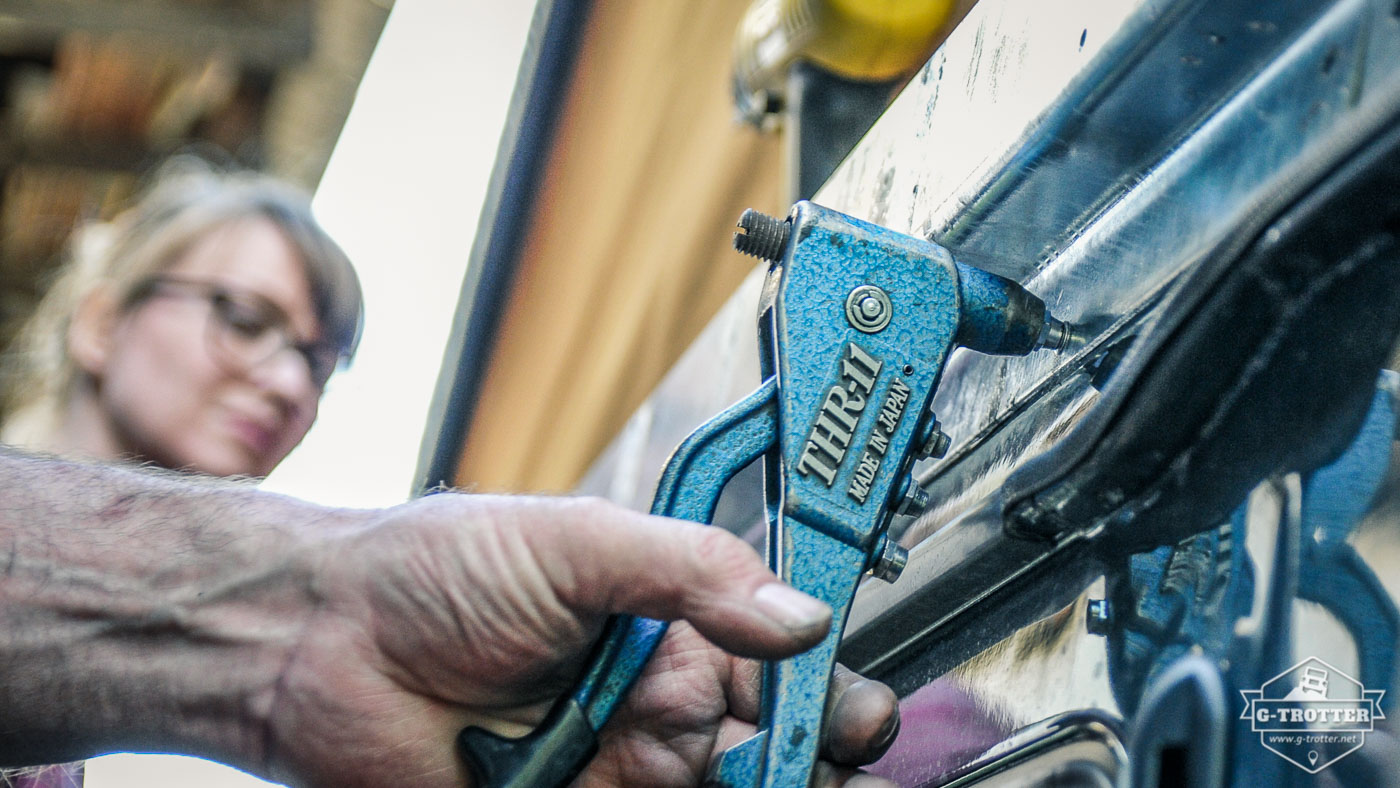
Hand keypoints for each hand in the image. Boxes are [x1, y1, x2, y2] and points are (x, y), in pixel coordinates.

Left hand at [263, 494, 898, 786]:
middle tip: (851, 773)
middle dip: (822, 764)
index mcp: (667, 629)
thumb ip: (693, 571)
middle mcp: (653, 708)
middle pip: (771, 750)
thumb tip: (797, 612)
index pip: (779, 662)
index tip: (866, 714)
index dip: (830, 686)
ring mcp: (616, 773)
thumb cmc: (433, 570)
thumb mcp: (577, 541)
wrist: (316, 645)